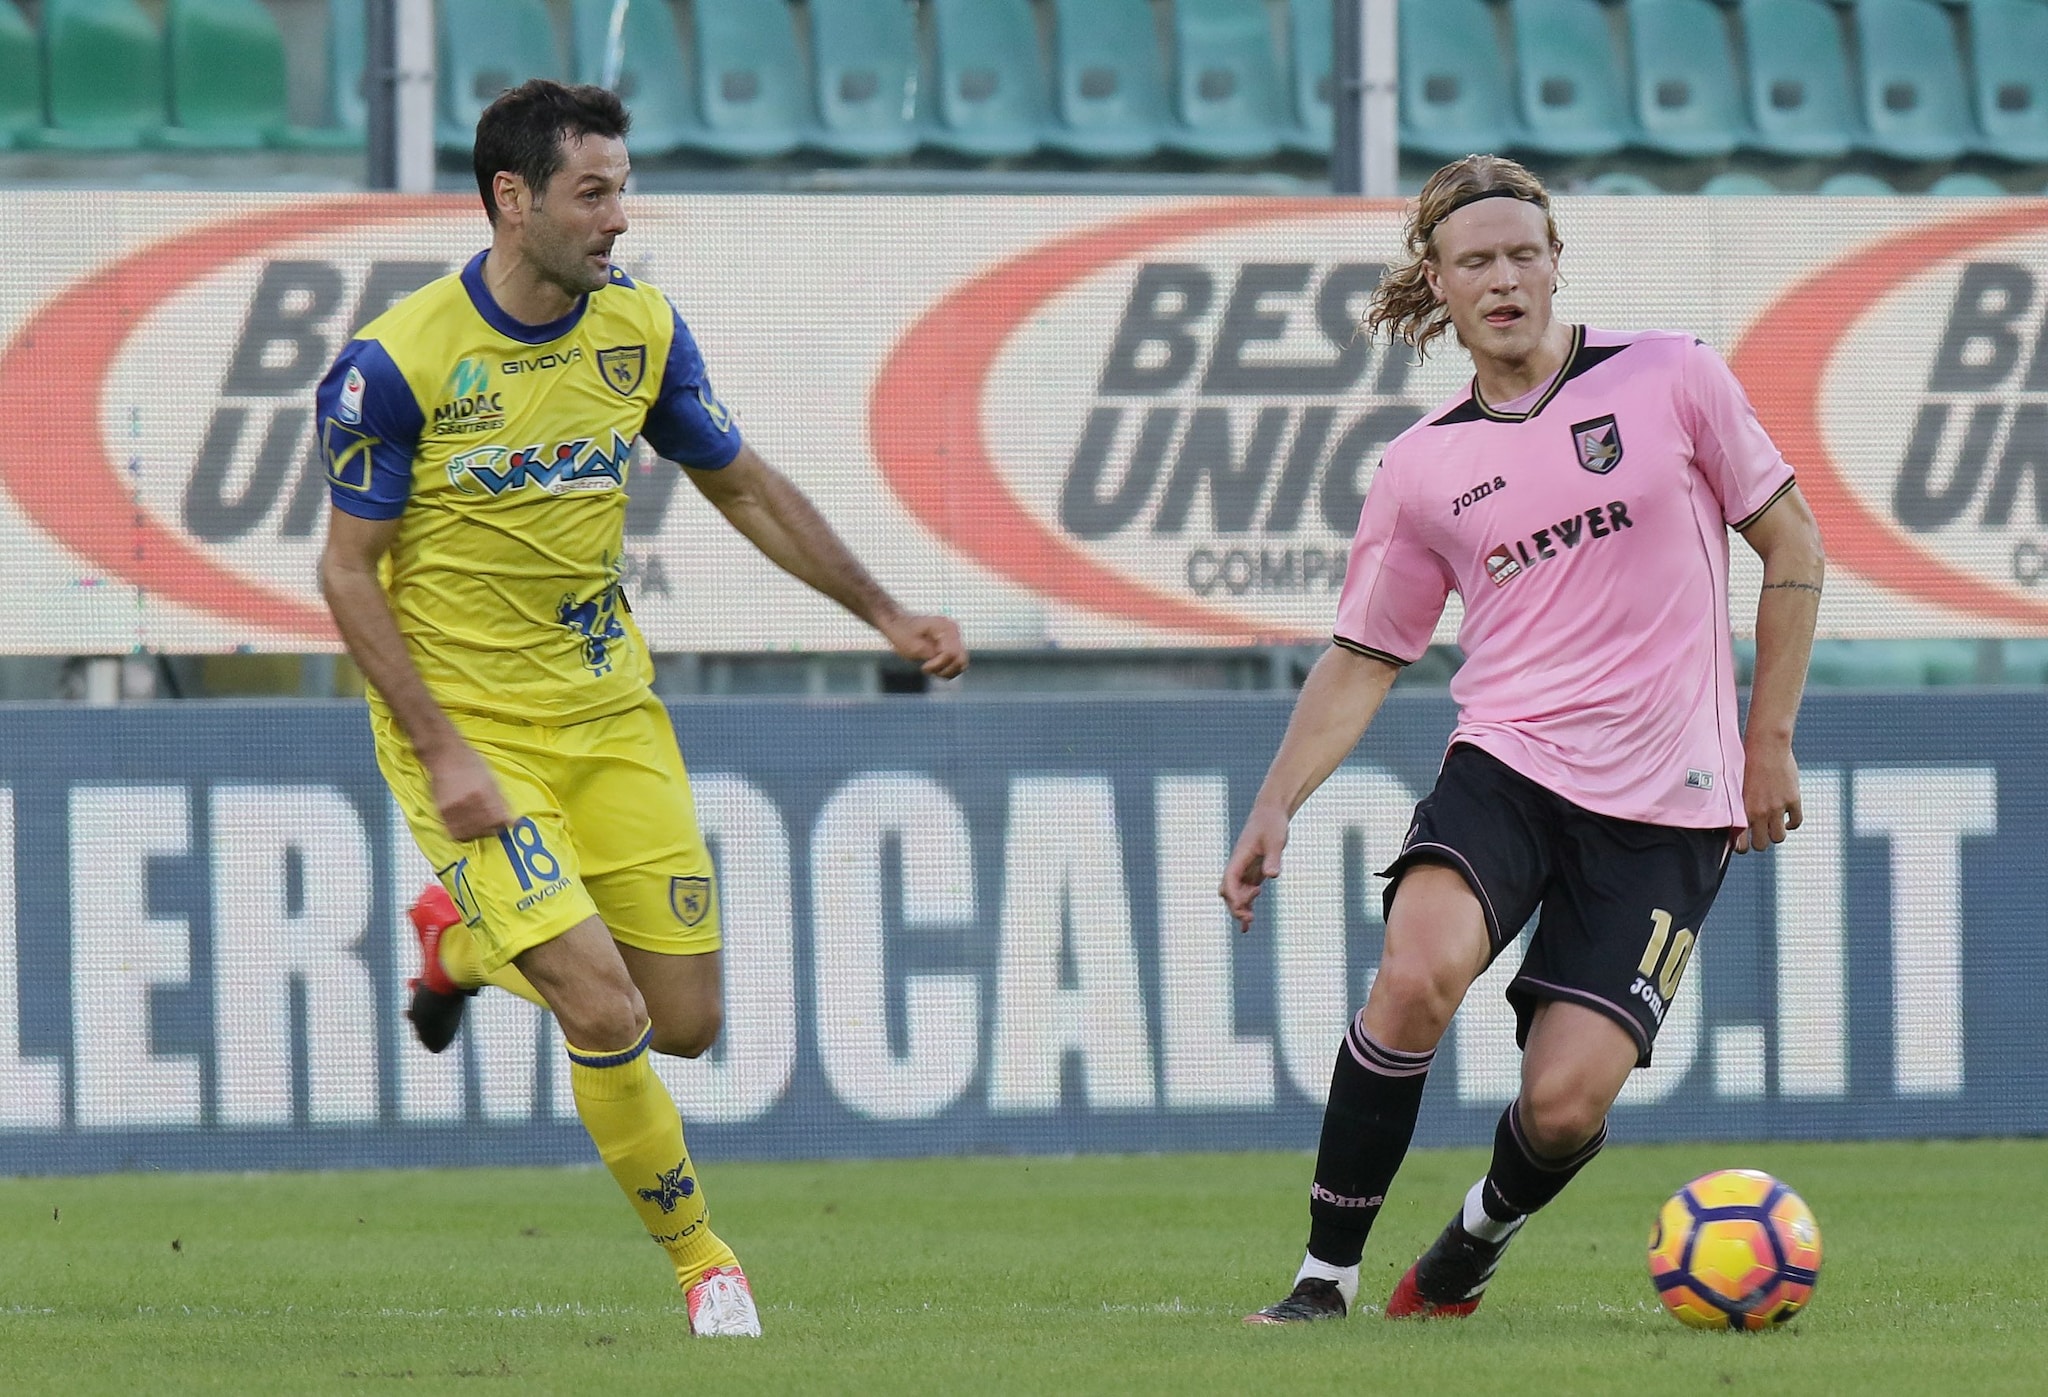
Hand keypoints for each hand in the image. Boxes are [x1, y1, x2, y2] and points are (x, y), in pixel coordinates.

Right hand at [426, 741, 514, 842]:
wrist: (445, 755)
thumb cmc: (471, 763)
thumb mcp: (492, 779)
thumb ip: (500, 800)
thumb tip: (511, 819)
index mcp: (486, 792)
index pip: (501, 820)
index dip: (505, 823)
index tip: (505, 823)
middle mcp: (471, 802)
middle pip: (487, 829)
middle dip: (492, 828)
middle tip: (491, 824)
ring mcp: (455, 808)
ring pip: (471, 834)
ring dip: (477, 832)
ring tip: (477, 825)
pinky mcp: (443, 812)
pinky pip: (455, 832)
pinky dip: (462, 833)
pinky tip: (465, 826)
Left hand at [880, 612, 967, 679]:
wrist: (898, 624)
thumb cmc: (903, 633)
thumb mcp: (913, 648)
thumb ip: (932, 656)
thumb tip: (946, 663)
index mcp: (945, 628)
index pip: (951, 654)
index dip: (937, 665)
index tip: (924, 666)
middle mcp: (954, 631)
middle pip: (960, 660)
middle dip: (943, 669)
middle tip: (927, 667)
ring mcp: (955, 637)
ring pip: (961, 664)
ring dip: (945, 670)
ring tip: (930, 667)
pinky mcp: (953, 644)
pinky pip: (957, 662)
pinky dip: (946, 668)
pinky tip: (934, 666)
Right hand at [1220, 804, 1289, 931]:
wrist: (1272, 813)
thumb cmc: (1272, 824)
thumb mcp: (1275, 840)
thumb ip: (1273, 858)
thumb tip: (1271, 876)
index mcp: (1239, 857)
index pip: (1229, 880)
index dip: (1234, 896)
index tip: (1244, 909)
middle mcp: (1238, 865)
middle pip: (1228, 891)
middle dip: (1235, 906)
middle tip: (1249, 919)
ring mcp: (1245, 870)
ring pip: (1235, 895)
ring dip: (1240, 909)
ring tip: (1250, 922)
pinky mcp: (1254, 872)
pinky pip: (1246, 894)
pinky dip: (1245, 909)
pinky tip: (1246, 928)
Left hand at [1734, 739, 1801, 853]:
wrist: (1766, 746)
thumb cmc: (1745, 762)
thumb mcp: (1734, 786)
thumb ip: (1734, 805)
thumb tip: (1730, 822)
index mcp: (1742, 810)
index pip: (1740, 844)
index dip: (1742, 847)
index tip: (1742, 843)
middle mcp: (1759, 812)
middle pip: (1762, 844)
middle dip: (1759, 841)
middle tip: (1758, 834)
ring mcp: (1777, 807)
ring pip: (1778, 837)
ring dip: (1775, 834)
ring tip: (1772, 825)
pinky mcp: (1793, 800)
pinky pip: (1796, 822)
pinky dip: (1791, 823)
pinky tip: (1785, 818)